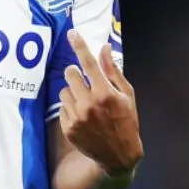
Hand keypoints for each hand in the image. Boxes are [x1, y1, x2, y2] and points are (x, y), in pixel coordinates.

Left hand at [59, 29, 143, 177]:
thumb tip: (104, 47)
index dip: (79, 45)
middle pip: (70, 73)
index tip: (72, 33)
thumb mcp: (127, 95)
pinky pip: (62, 107)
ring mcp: (77, 117)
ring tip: (86, 103)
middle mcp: (89, 103)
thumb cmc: (126, 121)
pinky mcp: (68, 127)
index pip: (89, 63)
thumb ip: (113, 71)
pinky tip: (83, 117)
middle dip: (76, 74)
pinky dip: (71, 108)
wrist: (118, 156)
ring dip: (73, 92)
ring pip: (64, 90)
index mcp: (106, 93)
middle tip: (85, 82)